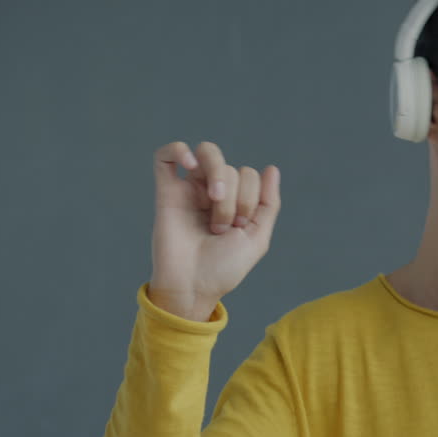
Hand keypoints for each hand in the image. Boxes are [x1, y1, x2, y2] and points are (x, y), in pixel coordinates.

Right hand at [148, 141, 281, 319]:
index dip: (251, 197)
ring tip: (213, 200)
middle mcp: (212, 192)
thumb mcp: (257, 237)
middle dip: (236, 196)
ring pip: (207, 155)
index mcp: (234, 200)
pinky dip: (178, 150)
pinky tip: (190, 162)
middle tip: (224, 225)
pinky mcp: (166, 192)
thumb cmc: (223, 267)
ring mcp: (189, 190)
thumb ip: (269, 203)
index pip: (249, 175)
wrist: (192, 286)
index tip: (239, 227)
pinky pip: (166, 155)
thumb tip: (271, 168)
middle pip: (231, 167)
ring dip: (218, 176)